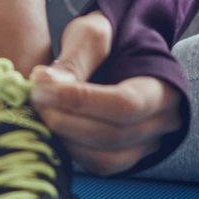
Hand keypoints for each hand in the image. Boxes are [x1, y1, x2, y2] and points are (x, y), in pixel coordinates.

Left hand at [27, 11, 184, 176]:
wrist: (125, 49)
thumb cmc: (113, 37)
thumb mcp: (95, 33)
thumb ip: (73, 59)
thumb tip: (45, 83)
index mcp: (164, 83)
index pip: (125, 104)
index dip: (80, 101)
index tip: (41, 87)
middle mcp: (164, 120)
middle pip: (114, 135)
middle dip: (65, 119)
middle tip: (34, 98)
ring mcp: (149, 143)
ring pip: (106, 158)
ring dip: (65, 138)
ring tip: (42, 110)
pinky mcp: (128, 156)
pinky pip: (100, 165)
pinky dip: (72, 149)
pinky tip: (55, 125)